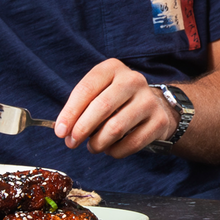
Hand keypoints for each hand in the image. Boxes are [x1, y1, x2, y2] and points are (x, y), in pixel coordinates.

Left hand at [56, 58, 176, 157]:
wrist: (154, 105)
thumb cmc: (116, 100)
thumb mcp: (98, 92)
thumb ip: (80, 107)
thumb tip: (64, 131)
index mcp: (112, 68)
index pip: (86, 89)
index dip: (70, 113)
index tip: (60, 132)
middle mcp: (133, 80)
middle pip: (101, 107)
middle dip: (82, 129)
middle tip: (71, 143)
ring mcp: (148, 100)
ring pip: (116, 128)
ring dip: (98, 143)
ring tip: (92, 147)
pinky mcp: (159, 121)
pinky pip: (132, 143)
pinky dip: (116, 151)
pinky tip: (110, 149)